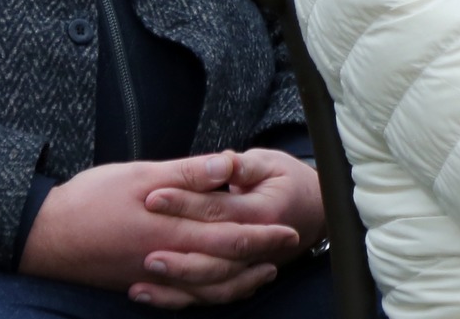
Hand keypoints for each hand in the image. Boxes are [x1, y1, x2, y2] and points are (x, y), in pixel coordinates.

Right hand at [19, 155, 299, 305]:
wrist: (45, 236)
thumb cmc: (91, 199)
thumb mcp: (140, 175)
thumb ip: (187, 173)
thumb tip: (228, 165)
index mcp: (171, 231)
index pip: (229, 237)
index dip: (263, 234)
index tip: (290, 227)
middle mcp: (167, 261)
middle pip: (225, 265)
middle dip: (260, 256)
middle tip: (289, 246)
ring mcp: (154, 279)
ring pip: (207, 289)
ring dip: (240, 282)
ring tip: (264, 272)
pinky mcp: (141, 286)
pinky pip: (183, 299)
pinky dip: (208, 295)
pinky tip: (218, 286)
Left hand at [138, 150, 324, 306]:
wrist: (317, 211)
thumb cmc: (289, 181)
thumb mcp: (270, 163)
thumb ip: (243, 166)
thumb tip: (221, 162)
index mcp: (262, 213)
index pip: (218, 210)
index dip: (185, 203)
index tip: (152, 196)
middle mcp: (258, 247)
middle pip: (213, 253)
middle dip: (176, 249)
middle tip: (142, 242)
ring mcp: (250, 268)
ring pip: (212, 283)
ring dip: (176, 281)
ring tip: (142, 274)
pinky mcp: (241, 279)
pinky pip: (210, 295)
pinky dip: (180, 298)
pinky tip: (150, 293)